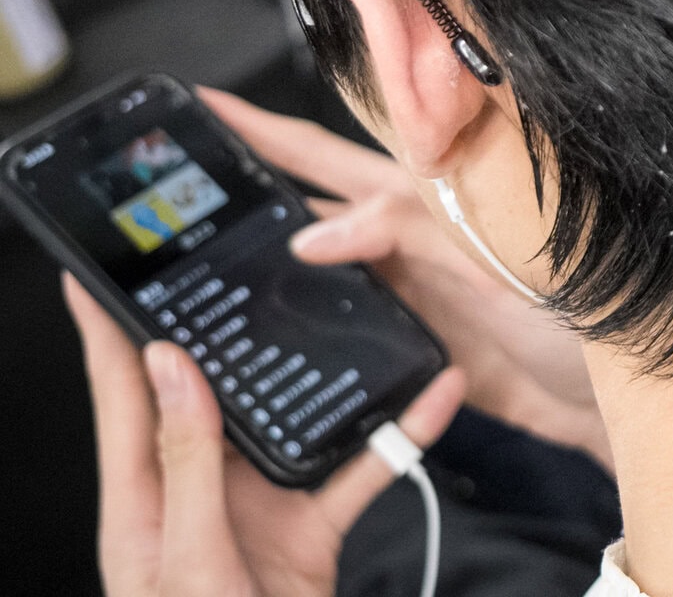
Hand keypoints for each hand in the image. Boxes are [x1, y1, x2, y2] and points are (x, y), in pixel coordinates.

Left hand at [66, 274, 463, 596]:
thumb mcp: (187, 560)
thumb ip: (184, 462)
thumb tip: (169, 365)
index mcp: (142, 502)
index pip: (120, 395)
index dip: (105, 330)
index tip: (96, 269)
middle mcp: (196, 495)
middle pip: (209, 392)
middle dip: (225, 327)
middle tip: (232, 257)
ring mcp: (254, 511)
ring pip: (294, 421)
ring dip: (328, 376)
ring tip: (347, 313)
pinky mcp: (309, 532)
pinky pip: (360, 471)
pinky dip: (399, 436)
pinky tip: (432, 400)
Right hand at [197, 89, 610, 467]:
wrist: (628, 396)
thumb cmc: (591, 310)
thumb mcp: (501, 256)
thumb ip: (415, 233)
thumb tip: (319, 231)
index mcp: (436, 191)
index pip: (340, 146)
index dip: (274, 126)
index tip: (211, 103)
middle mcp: (419, 230)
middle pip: (318, 186)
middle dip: (250, 164)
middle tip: (182, 151)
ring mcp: (416, 280)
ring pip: (325, 246)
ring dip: (271, 237)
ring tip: (201, 230)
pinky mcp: (419, 337)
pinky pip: (347, 317)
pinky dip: (307, 313)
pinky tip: (267, 319)